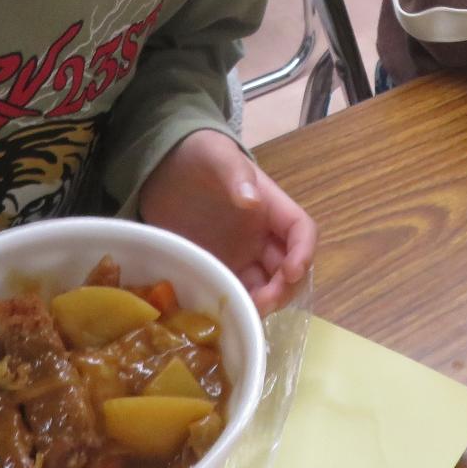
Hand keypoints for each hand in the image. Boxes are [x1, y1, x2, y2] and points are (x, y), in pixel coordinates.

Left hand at [138, 130, 315, 313]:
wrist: (162, 169)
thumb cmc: (197, 154)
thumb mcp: (216, 155)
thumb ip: (235, 173)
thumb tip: (251, 200)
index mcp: (270, 206)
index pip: (301, 231)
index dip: (304, 252)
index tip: (292, 272)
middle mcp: (262, 235)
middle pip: (289, 267)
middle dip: (284, 287)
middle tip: (265, 302)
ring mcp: (241, 255)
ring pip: (266, 286)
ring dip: (265, 302)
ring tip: (246, 312)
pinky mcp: (218, 268)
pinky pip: (236, 292)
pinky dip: (239, 305)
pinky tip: (228, 313)